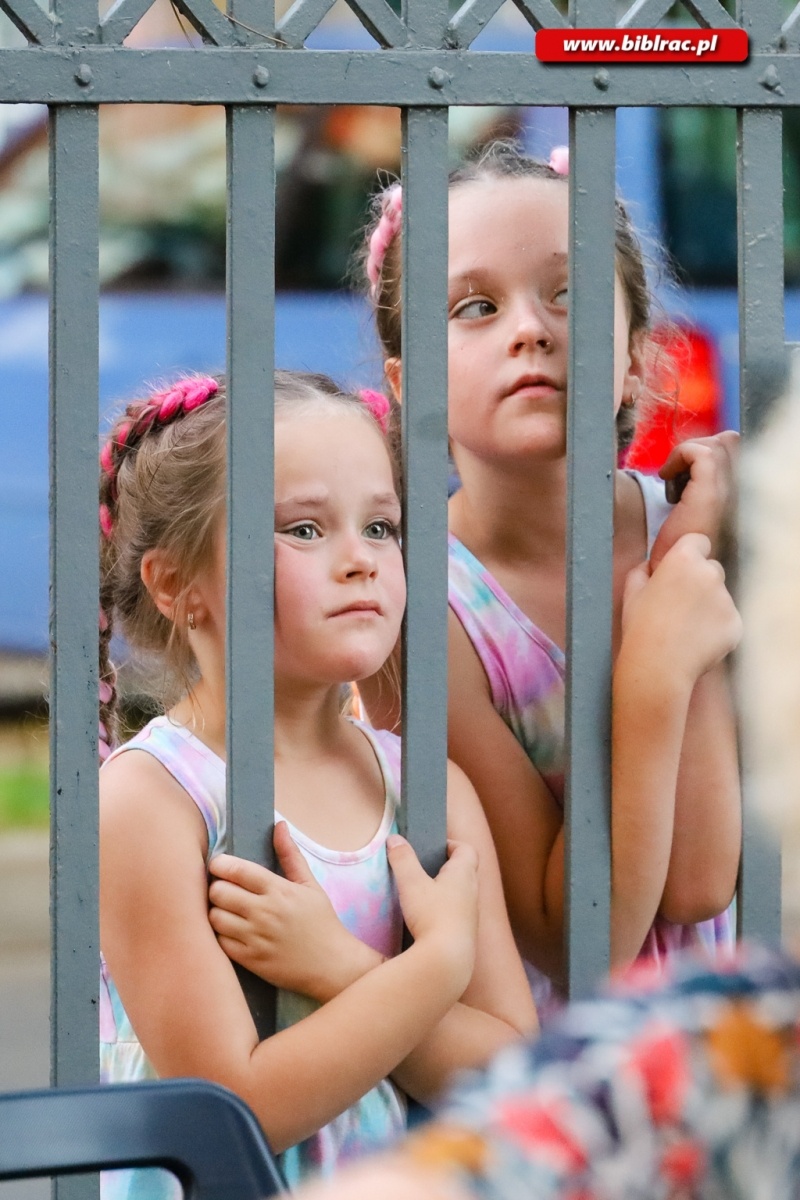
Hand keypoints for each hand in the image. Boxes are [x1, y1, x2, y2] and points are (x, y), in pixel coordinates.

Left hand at [209, 822, 372, 1001]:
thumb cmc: (321, 922)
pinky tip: (231, 931)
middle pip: (218, 892)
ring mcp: (255, 938)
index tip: (219, 865)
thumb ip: (290, 855)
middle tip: (223, 890)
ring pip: (214, 917)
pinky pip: (219, 942)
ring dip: (216, 911)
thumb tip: (279, 825)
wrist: (332, 965)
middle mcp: (264, 912)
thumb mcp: (310, 885)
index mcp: (278, 890)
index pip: (236, 870)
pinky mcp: (250, 960)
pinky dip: (220, 935)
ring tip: (226, 910)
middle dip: (217, 887)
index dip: (220, 864)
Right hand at [386, 835, 478, 992]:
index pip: (467, 850)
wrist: (447, 960)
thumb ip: (402, 859)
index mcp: (464, 874)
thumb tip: (394, 838)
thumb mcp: (411, 883)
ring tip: (422, 893)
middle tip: (424, 868)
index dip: (452, 844)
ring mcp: (471, 915)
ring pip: (461, 894)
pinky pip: (457, 914)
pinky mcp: (466, 934)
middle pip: (465, 871)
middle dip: (446, 866)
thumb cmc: (432, 915)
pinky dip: (445, 910)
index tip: (434, 846)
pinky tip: (426, 919)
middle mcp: (473, 892)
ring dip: (446, 890)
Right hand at [621, 532, 741, 684]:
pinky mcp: (736, 624)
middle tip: (679, 605)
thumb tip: (651, 568)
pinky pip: (727, 620)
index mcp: (683, 559)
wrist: (658, 667)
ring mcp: (727, 599)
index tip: (680, 570)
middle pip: (712, 568)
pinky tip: (696, 643)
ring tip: (685, 630)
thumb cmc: (639, 628)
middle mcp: (710, 573)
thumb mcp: (630, 592)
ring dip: (708, 606)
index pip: (698, 541)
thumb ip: (643, 571)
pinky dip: (716, 629)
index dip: (689, 554)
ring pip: (720, 597)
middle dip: (700, 581)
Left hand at [651, 431, 738, 568]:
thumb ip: (701, 487)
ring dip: (689, 452)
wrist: (670, 571)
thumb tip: (692, 463)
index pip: (738, 453)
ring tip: (673, 475)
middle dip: (702, 447)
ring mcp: (729, 494)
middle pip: (732, 443)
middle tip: (679, 470)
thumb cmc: (677, 546)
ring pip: (719, 444)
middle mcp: (741, 494)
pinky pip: (701, 454)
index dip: (710, 451)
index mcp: (739, 497)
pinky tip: (666, 476)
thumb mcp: (695, 511)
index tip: (685, 472)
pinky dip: (680, 455)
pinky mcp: (710, 496)